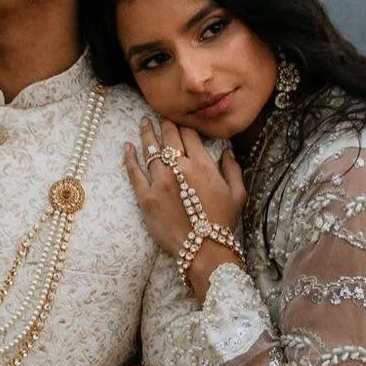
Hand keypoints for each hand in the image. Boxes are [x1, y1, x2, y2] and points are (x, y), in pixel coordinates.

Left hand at [121, 116, 245, 259]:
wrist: (204, 250)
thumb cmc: (223, 222)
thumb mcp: (237, 193)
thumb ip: (232, 168)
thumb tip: (227, 151)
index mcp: (202, 165)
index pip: (189, 135)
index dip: (183, 125)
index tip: (179, 120)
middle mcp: (179, 169)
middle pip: (168, 138)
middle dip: (164, 124)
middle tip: (160, 115)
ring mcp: (160, 182)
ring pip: (150, 150)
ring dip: (146, 133)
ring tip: (144, 122)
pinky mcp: (145, 197)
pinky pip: (134, 172)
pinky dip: (130, 157)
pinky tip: (128, 146)